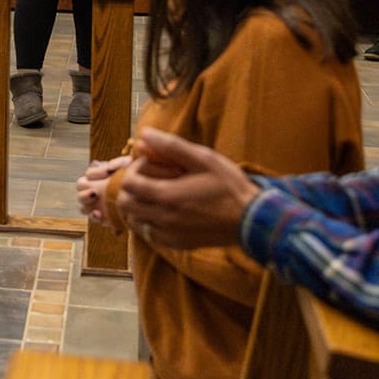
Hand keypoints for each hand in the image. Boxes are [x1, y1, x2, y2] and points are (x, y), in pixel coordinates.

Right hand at [74, 155, 132, 219]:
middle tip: (95, 190)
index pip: (89, 174)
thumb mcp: (131, 165)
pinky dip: (94, 216)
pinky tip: (100, 213)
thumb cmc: (138, 176)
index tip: (108, 172)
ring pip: (82, 202)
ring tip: (95, 198)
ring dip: (85, 200)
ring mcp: (97, 204)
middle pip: (80, 187)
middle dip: (85, 187)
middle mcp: (95, 189)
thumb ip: (119, 162)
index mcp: (99, 176)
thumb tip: (109, 167)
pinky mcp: (104, 216)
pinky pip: (93, 217)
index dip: (95, 172)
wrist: (148, 196)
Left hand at [114, 129, 261, 249]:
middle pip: (126, 204)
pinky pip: (150, 236)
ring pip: (135, 221)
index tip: (148, 166)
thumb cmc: (229, 186)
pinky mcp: (178, 244)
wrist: (253, 219)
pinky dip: (150, 223)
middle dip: (131, 189)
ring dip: (138, 207)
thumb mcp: (203, 158)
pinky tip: (164, 213)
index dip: (133, 171)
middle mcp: (163, 218)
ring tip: (155, 196)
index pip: (128, 184)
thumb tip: (144, 134)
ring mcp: (170, 234)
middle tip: (148, 180)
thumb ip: (171, 146)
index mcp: (166, 195)